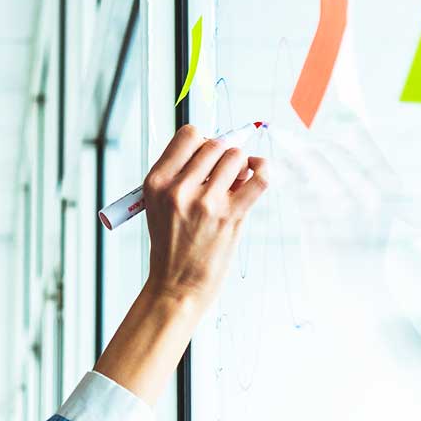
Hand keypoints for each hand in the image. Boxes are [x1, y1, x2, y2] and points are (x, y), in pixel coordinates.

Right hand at [141, 124, 269, 307]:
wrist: (177, 285)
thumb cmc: (171, 246)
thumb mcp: (159, 206)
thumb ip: (181, 176)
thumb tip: (221, 148)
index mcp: (156, 183)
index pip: (188, 135)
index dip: (202, 140)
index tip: (207, 154)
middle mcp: (178, 189)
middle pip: (214, 144)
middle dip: (223, 153)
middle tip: (223, 172)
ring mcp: (206, 203)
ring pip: (236, 157)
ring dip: (241, 165)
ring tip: (236, 181)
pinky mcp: (230, 216)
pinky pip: (259, 178)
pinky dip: (264, 170)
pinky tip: (258, 174)